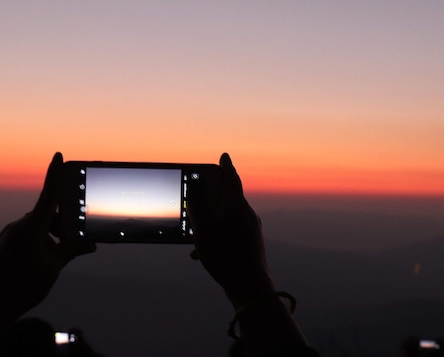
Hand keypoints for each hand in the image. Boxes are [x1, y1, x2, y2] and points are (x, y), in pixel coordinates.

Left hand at [0, 152, 95, 328]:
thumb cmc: (25, 285)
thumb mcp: (54, 266)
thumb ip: (72, 250)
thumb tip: (90, 244)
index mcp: (32, 226)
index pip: (49, 194)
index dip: (55, 173)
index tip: (58, 155)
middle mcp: (17, 226)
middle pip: (45, 215)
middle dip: (60, 225)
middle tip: (71, 243)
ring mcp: (5, 235)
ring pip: (32, 228)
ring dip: (46, 237)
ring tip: (51, 261)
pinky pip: (19, 238)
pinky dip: (31, 245)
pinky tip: (32, 266)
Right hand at [187, 153, 274, 309]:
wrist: (249, 287)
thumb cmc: (226, 255)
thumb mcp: (203, 228)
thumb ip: (196, 205)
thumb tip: (193, 190)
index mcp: (237, 206)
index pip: (231, 179)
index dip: (225, 167)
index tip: (224, 157)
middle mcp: (246, 215)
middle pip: (228, 198)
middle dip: (212, 195)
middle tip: (202, 189)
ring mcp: (250, 231)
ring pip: (226, 218)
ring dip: (210, 220)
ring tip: (193, 230)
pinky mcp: (249, 246)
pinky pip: (229, 234)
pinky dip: (214, 237)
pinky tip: (199, 251)